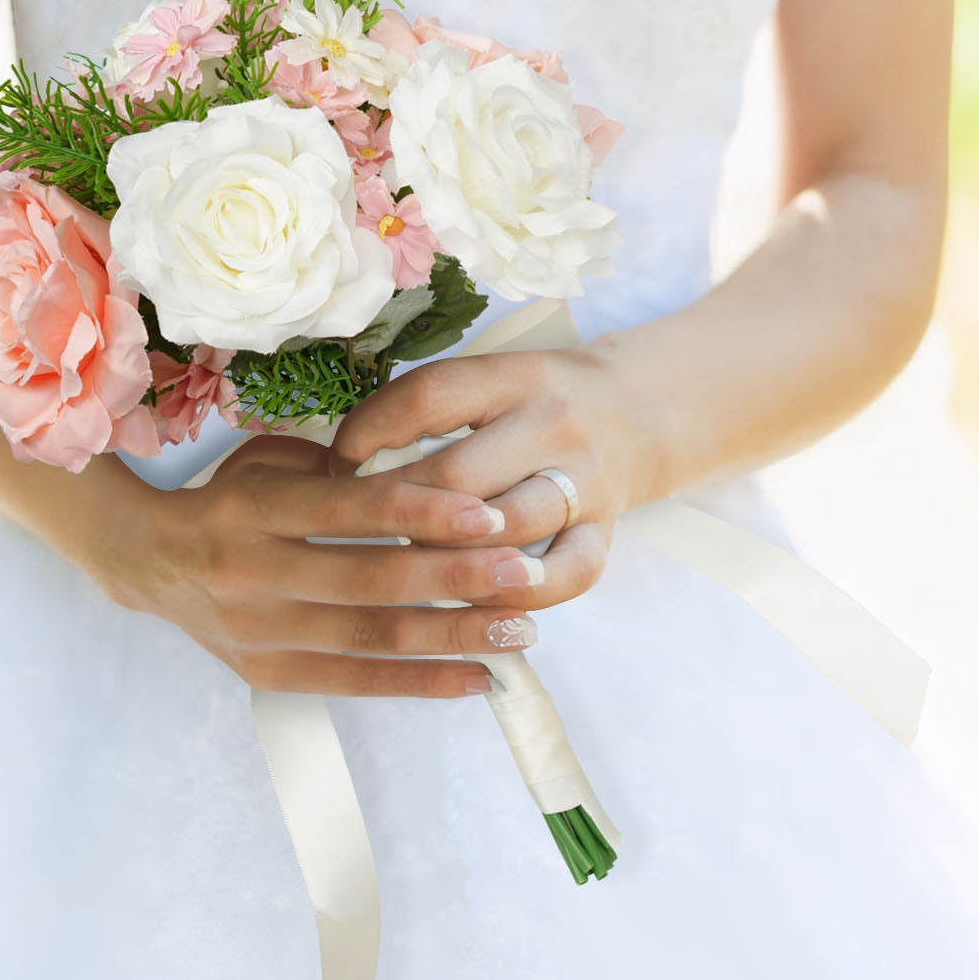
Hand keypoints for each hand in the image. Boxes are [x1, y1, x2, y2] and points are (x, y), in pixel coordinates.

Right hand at [83, 433, 546, 697]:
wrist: (152, 565)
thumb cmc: (232, 503)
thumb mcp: (269, 465)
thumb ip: (338, 471)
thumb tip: (429, 480)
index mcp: (258, 508)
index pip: (350, 511)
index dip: (421, 512)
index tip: (488, 513)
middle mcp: (255, 572)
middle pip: (371, 580)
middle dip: (456, 579)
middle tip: (525, 573)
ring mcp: (261, 631)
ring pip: (372, 638)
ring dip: (453, 637)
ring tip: (519, 632)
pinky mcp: (269, 674)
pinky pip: (357, 682)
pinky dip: (421, 682)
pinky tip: (478, 678)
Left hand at [327, 343, 659, 610]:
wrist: (642, 410)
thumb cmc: (538, 400)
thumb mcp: (491, 380)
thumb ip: (427, 411)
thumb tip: (336, 467)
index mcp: (512, 376)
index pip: (428, 398)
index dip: (369, 433)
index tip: (336, 463)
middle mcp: (551, 423)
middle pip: (457, 475)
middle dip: (395, 510)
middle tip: (357, 530)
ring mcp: (584, 480)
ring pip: (502, 530)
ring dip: (444, 557)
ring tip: (401, 568)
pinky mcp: (605, 532)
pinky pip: (564, 576)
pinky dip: (516, 594)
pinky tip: (474, 602)